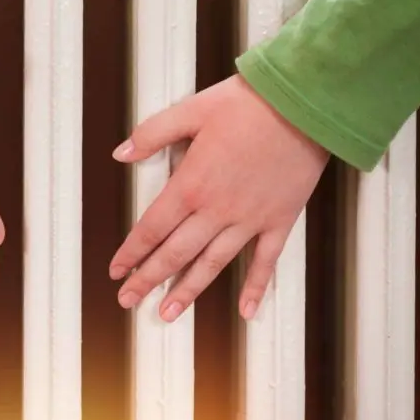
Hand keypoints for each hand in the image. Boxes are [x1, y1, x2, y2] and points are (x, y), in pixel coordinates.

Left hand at [109, 75, 328, 320]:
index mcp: (190, 185)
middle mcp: (216, 211)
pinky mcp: (279, 220)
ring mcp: (249, 220)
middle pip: (175, 254)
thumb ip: (152, 134)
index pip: (151, 228)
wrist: (303, 106)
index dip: (131, 252)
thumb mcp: (190, 111)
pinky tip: (245, 311)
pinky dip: (255, 287)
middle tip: (128, 300)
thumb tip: (121, 153)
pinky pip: (266, 261)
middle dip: (148, 279)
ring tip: (167, 314)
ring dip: (187, 291)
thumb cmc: (247, 105)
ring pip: (212, 264)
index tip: (116, 270)